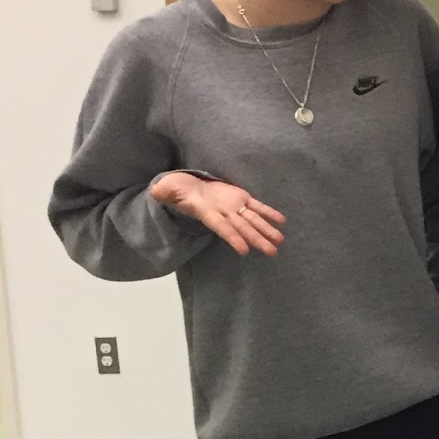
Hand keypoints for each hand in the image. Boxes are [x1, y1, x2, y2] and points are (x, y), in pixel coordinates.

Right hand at [151, 171, 285, 255]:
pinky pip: (256, 206)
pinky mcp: (240, 197)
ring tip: (280, 241)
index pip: (222, 227)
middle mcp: (223, 212)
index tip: (244, 250)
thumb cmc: (176, 190)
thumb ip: (164, 192)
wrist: (189, 185)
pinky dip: (268, 213)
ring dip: (267, 230)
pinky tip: (281, 221)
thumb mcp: (167, 189)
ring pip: (252, 219)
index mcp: (207, 212)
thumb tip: (157, 192)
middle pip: (242, 228)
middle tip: (272, 252)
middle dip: (257, 239)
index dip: (232, 237)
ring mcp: (233, 206)